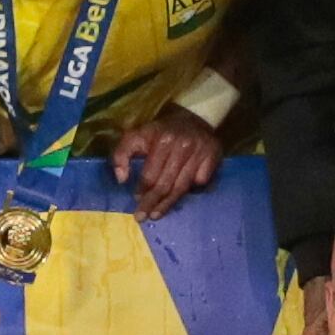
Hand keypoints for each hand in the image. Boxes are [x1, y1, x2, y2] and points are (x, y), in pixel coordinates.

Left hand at [109, 103, 224, 218]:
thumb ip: (121, 154)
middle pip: (165, 183)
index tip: (136, 201)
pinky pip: (200, 182)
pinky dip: (191, 191)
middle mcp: (182, 146)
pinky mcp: (212, 156)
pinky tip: (180, 197)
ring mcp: (199, 152)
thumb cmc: (161, 131)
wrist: (194, 117)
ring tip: (156, 214)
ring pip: (182, 187)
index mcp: (161, 140)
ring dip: (168, 204)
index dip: (142, 190)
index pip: (150, 173)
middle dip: (152, 203)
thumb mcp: (136, 135)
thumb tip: (121, 179)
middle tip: (143, 217)